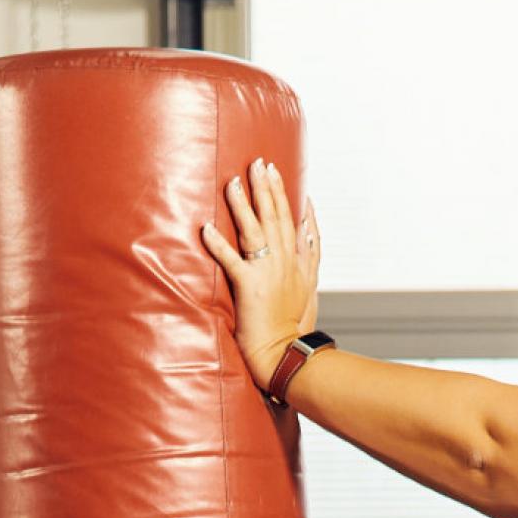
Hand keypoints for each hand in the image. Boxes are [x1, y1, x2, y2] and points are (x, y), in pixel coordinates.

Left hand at [201, 158, 320, 383]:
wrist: (287, 355)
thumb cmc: (295, 330)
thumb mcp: (312, 292)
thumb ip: (311, 261)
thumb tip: (309, 236)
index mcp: (301, 265)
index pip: (295, 222)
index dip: (287, 195)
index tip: (279, 173)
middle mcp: (287, 263)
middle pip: (276, 217)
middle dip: (266, 187)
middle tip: (258, 162)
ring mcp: (268, 272)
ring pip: (255, 229)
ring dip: (244, 203)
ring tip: (234, 180)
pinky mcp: (249, 286)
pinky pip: (230, 260)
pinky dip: (218, 244)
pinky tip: (205, 228)